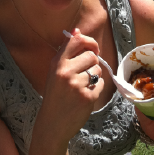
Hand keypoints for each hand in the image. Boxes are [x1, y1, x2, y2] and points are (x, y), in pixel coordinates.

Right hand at [35, 29, 103, 143]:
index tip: (92, 49)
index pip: (77, 41)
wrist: (52, 124)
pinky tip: (84, 96)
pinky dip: (96, 89)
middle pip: (92, 56)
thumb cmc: (55, 94)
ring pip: (98, 71)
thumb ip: (67, 50)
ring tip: (82, 87)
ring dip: (94, 78)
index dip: (89, 42)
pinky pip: (101, 84)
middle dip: (92, 64)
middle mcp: (65, 72)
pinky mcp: (87, 98)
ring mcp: (76, 85)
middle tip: (83, 75)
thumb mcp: (55, 70)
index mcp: (57, 63)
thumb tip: (77, 30)